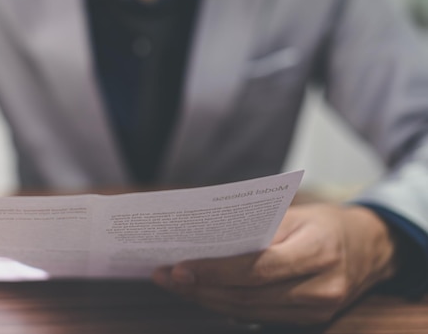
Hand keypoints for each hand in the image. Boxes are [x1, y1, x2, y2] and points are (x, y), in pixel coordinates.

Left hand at [152, 204, 398, 324]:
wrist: (370, 247)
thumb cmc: (326, 223)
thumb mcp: (295, 213)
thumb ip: (255, 226)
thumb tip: (204, 237)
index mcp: (317, 252)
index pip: (257, 268)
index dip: (215, 271)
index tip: (179, 266)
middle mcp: (319, 289)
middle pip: (247, 295)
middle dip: (200, 287)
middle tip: (164, 276)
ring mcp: (315, 311)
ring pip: (248, 311)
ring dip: (207, 299)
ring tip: (174, 284)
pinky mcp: (308, 321)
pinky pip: (258, 317)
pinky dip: (227, 306)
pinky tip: (202, 293)